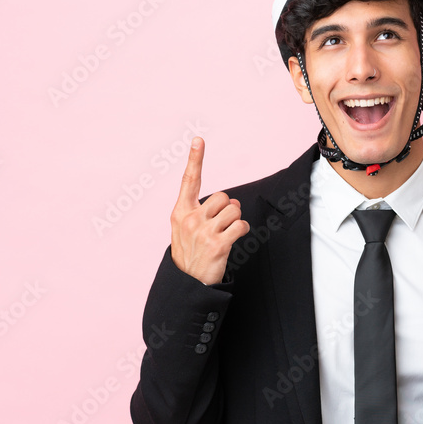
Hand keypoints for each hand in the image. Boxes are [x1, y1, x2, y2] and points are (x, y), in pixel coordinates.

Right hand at [170, 137, 249, 284]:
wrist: (187, 283)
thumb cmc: (190, 253)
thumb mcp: (185, 229)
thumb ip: (203, 211)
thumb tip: (230, 201)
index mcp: (180, 212)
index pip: (189, 181)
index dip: (195, 159)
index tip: (199, 140)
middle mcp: (191, 219)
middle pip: (223, 197)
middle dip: (227, 208)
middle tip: (221, 224)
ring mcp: (204, 231)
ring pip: (234, 211)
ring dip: (235, 221)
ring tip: (225, 234)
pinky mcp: (218, 244)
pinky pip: (241, 225)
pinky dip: (242, 231)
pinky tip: (233, 239)